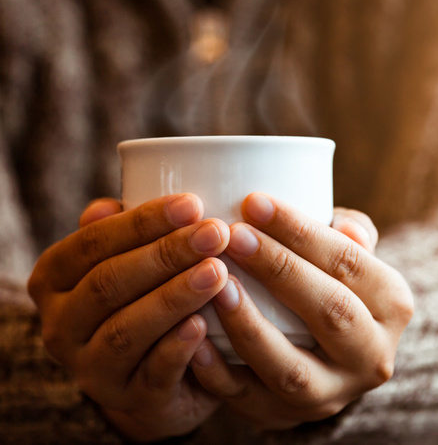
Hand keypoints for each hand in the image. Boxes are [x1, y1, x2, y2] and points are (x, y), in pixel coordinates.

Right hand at [28, 194, 230, 440]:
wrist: (160, 375)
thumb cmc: (145, 298)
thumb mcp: (130, 261)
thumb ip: (123, 233)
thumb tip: (110, 204)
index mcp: (54, 280)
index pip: (92, 243)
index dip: (143, 222)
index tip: (193, 204)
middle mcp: (61, 326)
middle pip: (108, 283)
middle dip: (166, 254)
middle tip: (215, 233)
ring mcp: (91, 368)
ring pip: (126, 330)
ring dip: (174, 297)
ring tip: (217, 271)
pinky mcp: (129, 399)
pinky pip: (152, 373)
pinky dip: (177, 347)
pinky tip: (203, 324)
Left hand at [189, 193, 413, 429]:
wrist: (328, 354)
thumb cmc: (330, 283)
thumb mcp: (352, 255)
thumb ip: (351, 233)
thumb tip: (345, 227)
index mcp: (393, 304)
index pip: (350, 262)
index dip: (302, 232)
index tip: (254, 202)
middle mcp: (373, 355)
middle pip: (331, 311)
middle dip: (279, 269)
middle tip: (231, 236)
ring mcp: (332, 394)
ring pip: (291, 368)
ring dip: (250, 326)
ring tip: (215, 285)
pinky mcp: (288, 417)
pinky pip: (249, 400)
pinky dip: (218, 372)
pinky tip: (193, 336)